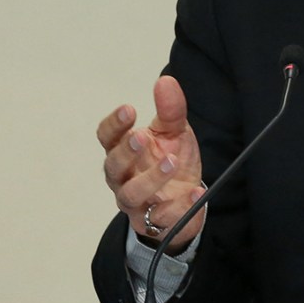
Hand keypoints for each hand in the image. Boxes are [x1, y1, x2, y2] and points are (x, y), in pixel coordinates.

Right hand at [98, 75, 208, 248]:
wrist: (185, 198)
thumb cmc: (170, 160)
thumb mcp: (174, 132)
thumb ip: (171, 110)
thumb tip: (165, 80)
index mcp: (124, 152)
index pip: (107, 138)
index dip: (114, 125)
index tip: (129, 109)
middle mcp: (124, 178)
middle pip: (113, 167)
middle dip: (125, 152)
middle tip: (142, 137)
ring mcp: (137, 202)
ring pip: (131, 194)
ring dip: (150, 179)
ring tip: (171, 162)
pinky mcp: (155, 221)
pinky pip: (163, 217)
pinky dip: (180, 205)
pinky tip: (195, 191)